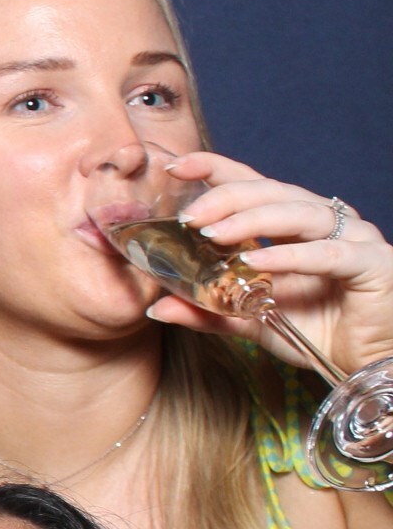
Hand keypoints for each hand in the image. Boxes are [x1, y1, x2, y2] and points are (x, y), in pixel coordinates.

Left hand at [156, 152, 392, 377]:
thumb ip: (208, 310)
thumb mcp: (252, 320)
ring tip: (213, 234)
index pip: (253, 184)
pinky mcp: (374, 263)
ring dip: (252, 220)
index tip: (178, 165)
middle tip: (189, 216)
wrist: (369, 363)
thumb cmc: (319, 331)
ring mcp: (353, 238)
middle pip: (271, 193)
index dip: (217, 169)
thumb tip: (157, 308)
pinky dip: (291, 256)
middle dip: (225, 198)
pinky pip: (329, 254)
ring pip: (299, 213)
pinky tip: (257, 261)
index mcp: (293, 225)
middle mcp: (323, 223)